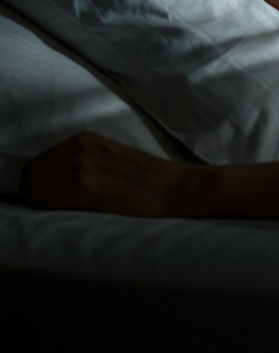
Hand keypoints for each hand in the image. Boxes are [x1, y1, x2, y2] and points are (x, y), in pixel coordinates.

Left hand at [20, 131, 190, 216]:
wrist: (173, 188)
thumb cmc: (144, 181)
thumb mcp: (107, 159)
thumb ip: (78, 162)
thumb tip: (44, 183)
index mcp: (82, 139)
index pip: (34, 167)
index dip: (40, 188)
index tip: (56, 201)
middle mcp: (77, 147)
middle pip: (31, 181)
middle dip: (41, 199)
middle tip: (66, 210)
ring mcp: (79, 164)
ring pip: (36, 195)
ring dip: (49, 209)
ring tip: (76, 212)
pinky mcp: (83, 184)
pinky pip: (48, 204)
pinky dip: (57, 214)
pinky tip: (80, 213)